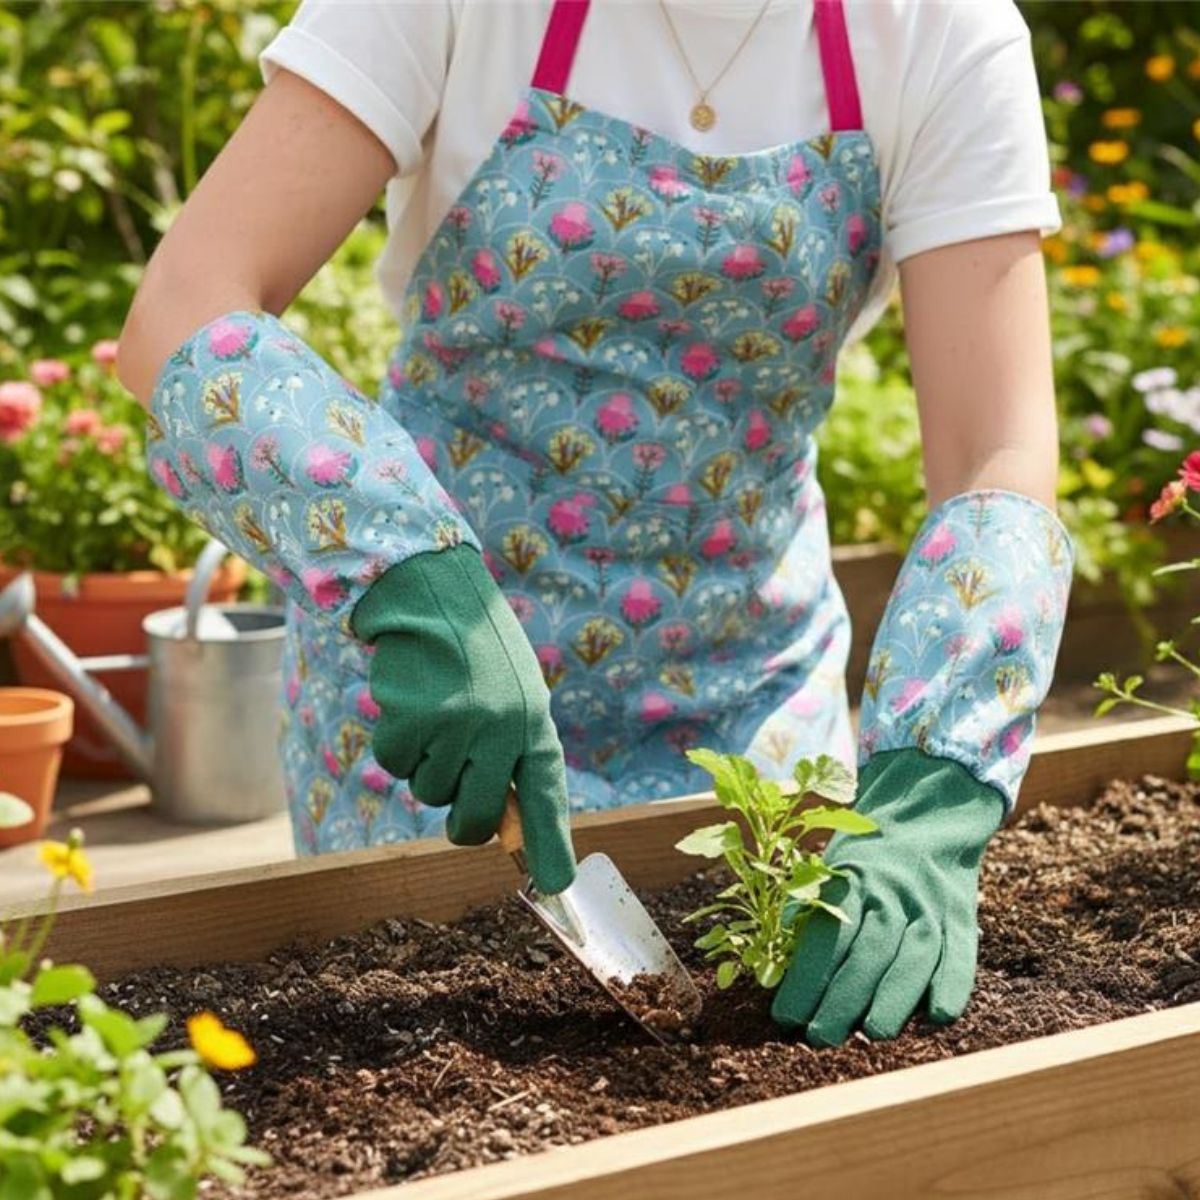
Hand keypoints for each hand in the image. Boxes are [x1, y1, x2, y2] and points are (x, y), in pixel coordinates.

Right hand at [351, 544, 575, 893]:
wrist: (434, 594)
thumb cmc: (479, 654)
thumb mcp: (515, 698)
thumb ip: (514, 758)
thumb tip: (507, 832)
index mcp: (534, 724)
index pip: (547, 799)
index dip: (550, 846)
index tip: (556, 886)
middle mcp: (501, 731)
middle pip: (474, 819)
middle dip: (461, 818)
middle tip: (456, 778)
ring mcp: (456, 729)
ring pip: (429, 792)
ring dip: (426, 763)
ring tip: (438, 710)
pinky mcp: (410, 722)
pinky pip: (395, 765)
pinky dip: (396, 743)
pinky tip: (410, 703)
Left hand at [771, 748, 1004, 1045]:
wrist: (923, 815)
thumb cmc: (860, 861)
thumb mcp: (826, 872)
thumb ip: (806, 916)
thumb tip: (774, 972)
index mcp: (848, 880)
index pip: (824, 935)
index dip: (805, 978)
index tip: (786, 1017)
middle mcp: (889, 891)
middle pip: (868, 950)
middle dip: (843, 999)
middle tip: (820, 1038)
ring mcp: (929, 902)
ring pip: (914, 954)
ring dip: (893, 998)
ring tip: (873, 1034)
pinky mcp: (961, 913)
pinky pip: (961, 952)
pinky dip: (952, 984)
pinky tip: (937, 1016)